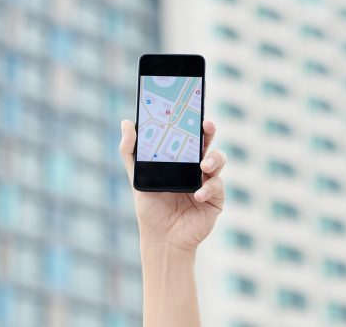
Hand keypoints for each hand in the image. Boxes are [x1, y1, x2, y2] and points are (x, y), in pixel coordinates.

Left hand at [119, 119, 225, 250]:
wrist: (162, 238)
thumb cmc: (151, 207)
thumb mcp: (137, 177)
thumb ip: (130, 151)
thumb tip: (126, 123)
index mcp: (181, 158)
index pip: (188, 133)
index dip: (191, 120)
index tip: (190, 107)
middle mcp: (197, 166)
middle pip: (207, 141)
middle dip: (208, 130)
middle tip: (206, 125)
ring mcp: (208, 181)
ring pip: (218, 160)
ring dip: (214, 158)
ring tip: (203, 165)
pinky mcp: (216, 198)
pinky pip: (218, 186)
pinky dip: (208, 188)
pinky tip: (196, 195)